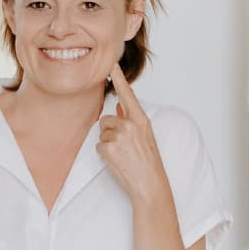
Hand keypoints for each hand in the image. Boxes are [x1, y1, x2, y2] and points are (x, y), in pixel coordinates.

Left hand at [96, 62, 170, 203]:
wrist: (150, 184)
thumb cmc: (148, 161)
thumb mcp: (144, 135)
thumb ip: (131, 118)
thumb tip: (119, 105)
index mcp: (141, 119)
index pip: (127, 95)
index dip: (119, 79)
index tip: (112, 64)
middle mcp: (130, 124)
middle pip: (106, 119)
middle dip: (110, 131)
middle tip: (124, 147)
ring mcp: (119, 136)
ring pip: (102, 132)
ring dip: (108, 143)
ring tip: (123, 154)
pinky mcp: (108, 148)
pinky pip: (98, 145)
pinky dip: (104, 154)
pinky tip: (117, 161)